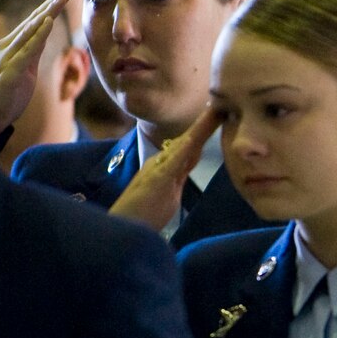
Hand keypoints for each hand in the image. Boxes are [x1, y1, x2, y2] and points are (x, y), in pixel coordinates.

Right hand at [0, 0, 72, 136]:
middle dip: (52, 3)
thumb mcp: (25, 70)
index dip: (51, 6)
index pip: (36, 22)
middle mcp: (9, 47)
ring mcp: (8, 59)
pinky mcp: (9, 73)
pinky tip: (47, 23)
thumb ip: (33, 52)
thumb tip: (44, 37)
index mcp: (14, 46)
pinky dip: (38, 36)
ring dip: (46, 14)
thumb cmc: (4, 93)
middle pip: (34, 21)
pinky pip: (27, 51)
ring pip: (31, 31)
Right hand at [109, 107, 220, 230]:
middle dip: (205, 126)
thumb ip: (169, 187)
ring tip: (214, 112)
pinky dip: (183, 149)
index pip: (188, 151)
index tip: (217, 119)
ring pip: (183, 148)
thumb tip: (178, 178)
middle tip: (220, 107)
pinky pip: (173, 163)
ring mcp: (157, 172)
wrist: (116, 230)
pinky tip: (193, 137)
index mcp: (162, 171)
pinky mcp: (155, 181)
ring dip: (200, 130)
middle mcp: (159, 166)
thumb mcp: (159, 202)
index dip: (202, 135)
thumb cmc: (134, 219)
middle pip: (189, 145)